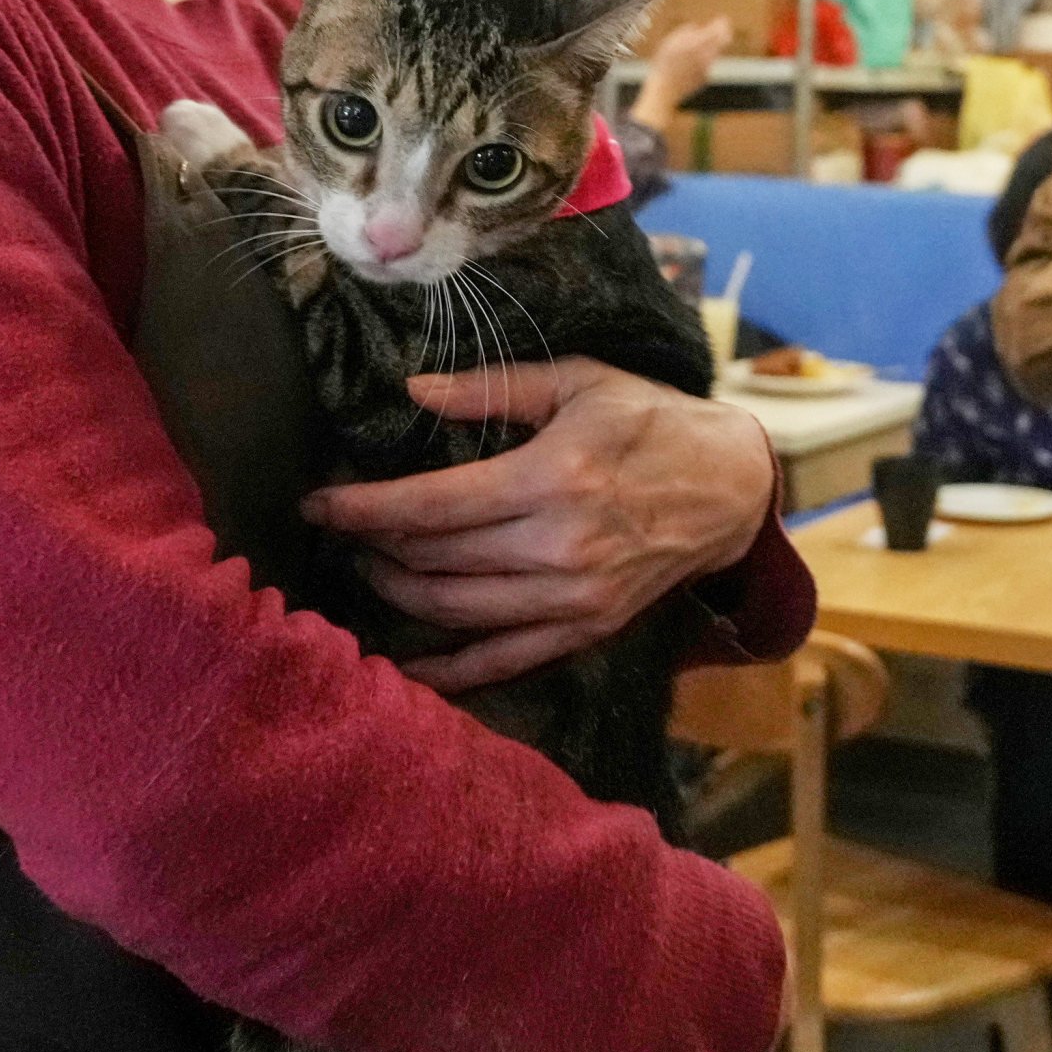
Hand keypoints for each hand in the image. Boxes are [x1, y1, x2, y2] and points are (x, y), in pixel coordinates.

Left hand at [308, 359, 776, 691]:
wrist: (733, 487)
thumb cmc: (652, 422)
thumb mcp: (579, 381)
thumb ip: (493, 388)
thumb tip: (413, 389)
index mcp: (553, 476)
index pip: (431, 505)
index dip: (363, 509)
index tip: (318, 503)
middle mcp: (561, 545)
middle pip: (435, 560)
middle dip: (374, 546)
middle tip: (344, 529)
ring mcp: (575, 596)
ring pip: (457, 611)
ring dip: (399, 594)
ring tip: (371, 569)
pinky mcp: (588, 629)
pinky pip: (504, 660)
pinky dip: (450, 671)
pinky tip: (406, 667)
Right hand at [630, 16, 737, 130]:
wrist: (664, 89)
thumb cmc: (664, 63)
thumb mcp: (669, 42)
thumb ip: (685, 32)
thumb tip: (696, 27)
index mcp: (697, 44)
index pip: (718, 31)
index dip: (722, 24)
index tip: (722, 20)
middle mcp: (706, 56)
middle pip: (724, 41)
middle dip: (724, 33)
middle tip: (722, 29)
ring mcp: (707, 68)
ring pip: (715, 53)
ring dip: (710, 48)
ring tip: (692, 51)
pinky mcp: (705, 77)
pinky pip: (707, 65)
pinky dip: (702, 61)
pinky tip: (687, 66)